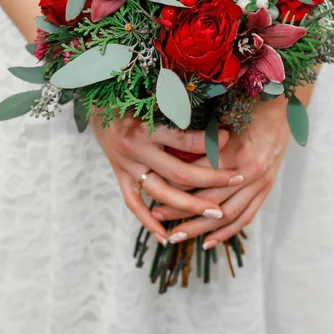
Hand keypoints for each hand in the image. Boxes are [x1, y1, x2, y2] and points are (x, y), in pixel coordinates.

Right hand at [90, 111, 242, 244]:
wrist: (96, 102)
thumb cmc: (131, 96)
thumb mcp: (154, 97)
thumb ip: (180, 109)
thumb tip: (214, 117)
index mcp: (146, 128)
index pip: (184, 140)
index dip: (209, 141)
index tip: (229, 137)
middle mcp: (136, 150)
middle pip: (179, 173)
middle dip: (211, 179)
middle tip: (237, 179)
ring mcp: (126, 166)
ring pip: (161, 194)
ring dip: (190, 205)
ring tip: (216, 212)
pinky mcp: (119, 175)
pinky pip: (133, 203)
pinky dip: (148, 221)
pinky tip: (165, 236)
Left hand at [152, 97, 289, 247]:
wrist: (281, 110)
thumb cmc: (246, 109)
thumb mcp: (220, 120)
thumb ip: (198, 140)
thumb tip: (166, 155)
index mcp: (233, 151)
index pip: (197, 176)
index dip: (173, 187)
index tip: (152, 192)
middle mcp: (247, 171)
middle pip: (209, 200)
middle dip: (181, 211)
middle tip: (157, 218)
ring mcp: (259, 183)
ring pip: (226, 214)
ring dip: (200, 228)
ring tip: (177, 236)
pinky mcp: (266, 189)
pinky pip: (246, 216)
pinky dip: (227, 232)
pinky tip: (208, 242)